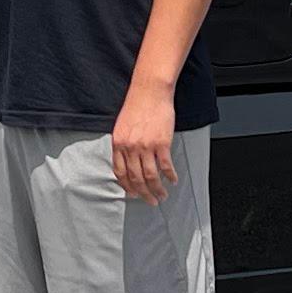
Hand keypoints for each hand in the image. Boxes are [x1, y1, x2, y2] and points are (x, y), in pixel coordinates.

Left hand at [110, 77, 179, 203]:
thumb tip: (128, 161)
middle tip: (150, 201)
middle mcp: (130, 147)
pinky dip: (170, 176)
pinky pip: (165, 166)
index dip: (127, 186)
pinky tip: (173, 180)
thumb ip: (123, 144)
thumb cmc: (137, 105)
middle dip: (144, 194)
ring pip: (151, 176)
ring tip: (162, 195)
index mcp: (118, 143)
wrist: (150, 91)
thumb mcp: (122, 126)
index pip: (120, 172)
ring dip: (157, 189)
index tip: (133, 193)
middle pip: (136, 178)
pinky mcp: (161, 143)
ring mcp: (146, 146)